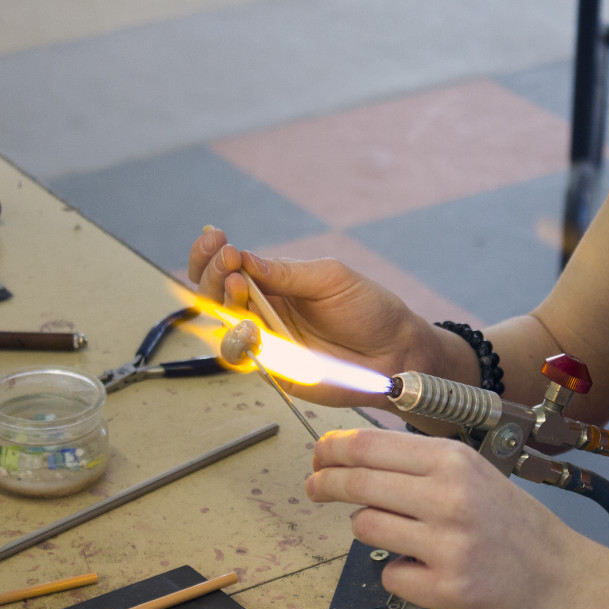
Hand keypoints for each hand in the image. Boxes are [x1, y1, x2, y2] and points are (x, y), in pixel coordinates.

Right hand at [188, 228, 437, 406]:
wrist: (395, 350)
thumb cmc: (369, 309)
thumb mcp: (331, 278)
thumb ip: (287, 272)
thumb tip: (243, 258)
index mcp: (275, 282)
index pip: (230, 267)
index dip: (213, 254)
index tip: (216, 239)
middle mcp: (266, 310)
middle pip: (216, 294)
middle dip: (212, 275)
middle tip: (227, 263)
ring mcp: (269, 340)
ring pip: (223, 326)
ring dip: (223, 304)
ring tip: (237, 287)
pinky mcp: (275, 369)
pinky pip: (243, 357)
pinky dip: (238, 341)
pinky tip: (250, 327)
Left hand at [306, 428, 577, 608]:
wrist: (556, 575)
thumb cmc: (508, 520)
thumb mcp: (471, 472)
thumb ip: (419, 464)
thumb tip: (350, 455)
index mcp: (453, 460)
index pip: (369, 446)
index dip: (332, 450)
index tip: (317, 456)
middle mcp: (449, 497)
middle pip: (358, 484)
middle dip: (325, 484)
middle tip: (314, 488)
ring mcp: (447, 545)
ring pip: (366, 528)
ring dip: (369, 528)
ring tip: (402, 533)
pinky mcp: (445, 588)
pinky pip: (390, 574)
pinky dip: (400, 573)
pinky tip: (429, 570)